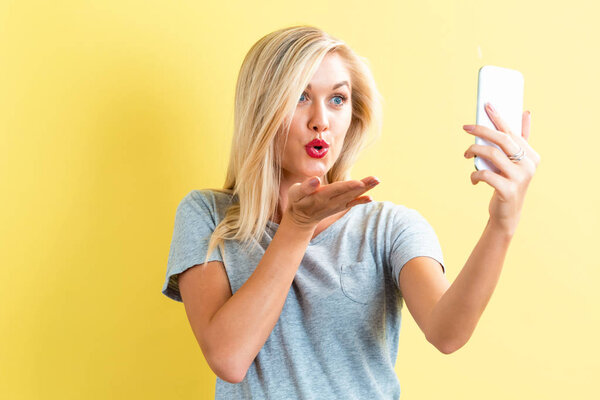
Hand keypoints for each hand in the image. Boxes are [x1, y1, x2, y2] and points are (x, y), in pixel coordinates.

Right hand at [284, 176, 380, 229]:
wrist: (301, 219)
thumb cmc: (297, 201)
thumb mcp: (295, 193)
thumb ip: (305, 187)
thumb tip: (316, 180)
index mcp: (320, 197)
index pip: (337, 190)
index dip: (348, 186)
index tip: (359, 183)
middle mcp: (331, 202)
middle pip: (349, 192)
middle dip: (363, 185)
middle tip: (376, 179)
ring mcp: (337, 205)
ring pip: (353, 196)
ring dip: (366, 189)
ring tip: (377, 180)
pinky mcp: (340, 206)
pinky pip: (352, 204)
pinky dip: (361, 201)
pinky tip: (371, 198)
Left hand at [462, 103, 540, 234]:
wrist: (507, 214)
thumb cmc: (508, 183)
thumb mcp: (515, 162)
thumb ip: (520, 140)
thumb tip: (526, 113)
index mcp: (532, 155)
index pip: (512, 131)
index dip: (499, 117)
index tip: (486, 105)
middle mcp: (529, 165)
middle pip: (502, 140)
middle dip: (482, 130)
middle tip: (466, 127)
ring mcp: (520, 178)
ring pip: (492, 155)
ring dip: (474, 151)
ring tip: (466, 154)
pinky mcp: (508, 190)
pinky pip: (485, 175)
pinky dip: (475, 174)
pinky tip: (473, 179)